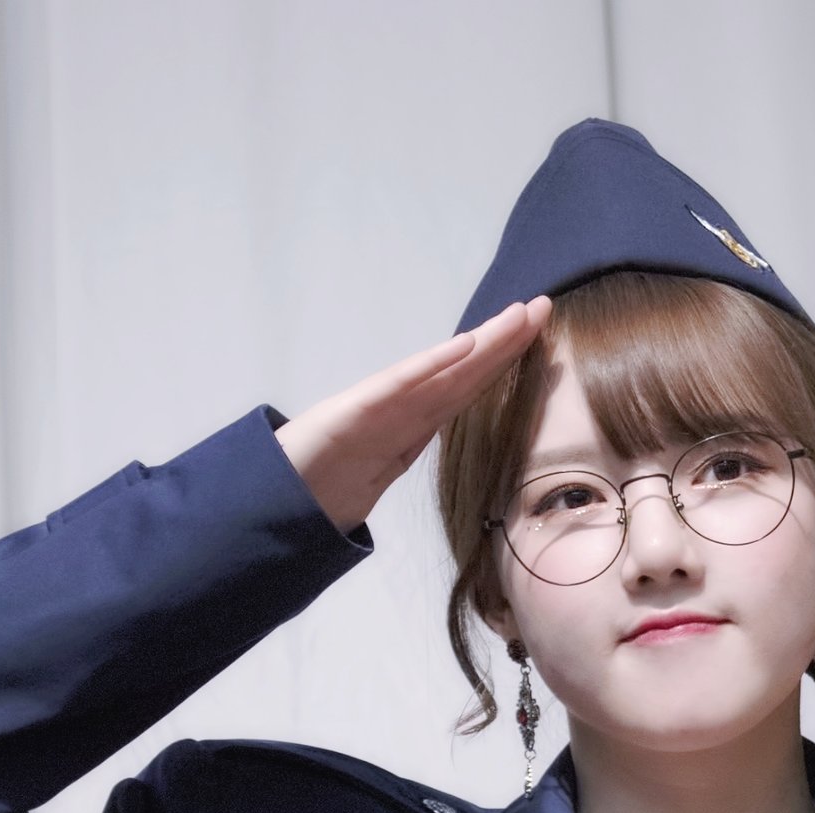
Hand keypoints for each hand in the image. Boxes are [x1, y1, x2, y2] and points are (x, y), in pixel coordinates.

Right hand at [274, 297, 552, 532]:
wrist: (270, 503)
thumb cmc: (316, 483)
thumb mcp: (375, 471)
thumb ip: (402, 448)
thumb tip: (429, 435)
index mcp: (409, 424)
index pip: (464, 389)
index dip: (500, 364)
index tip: (536, 340)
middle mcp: (400, 409)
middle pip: (463, 373)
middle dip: (505, 342)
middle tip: (544, 308)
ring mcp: (378, 407)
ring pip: (442, 373)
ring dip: (483, 345)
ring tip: (520, 317)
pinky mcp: (354, 412)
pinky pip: (400, 388)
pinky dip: (433, 366)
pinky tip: (465, 347)